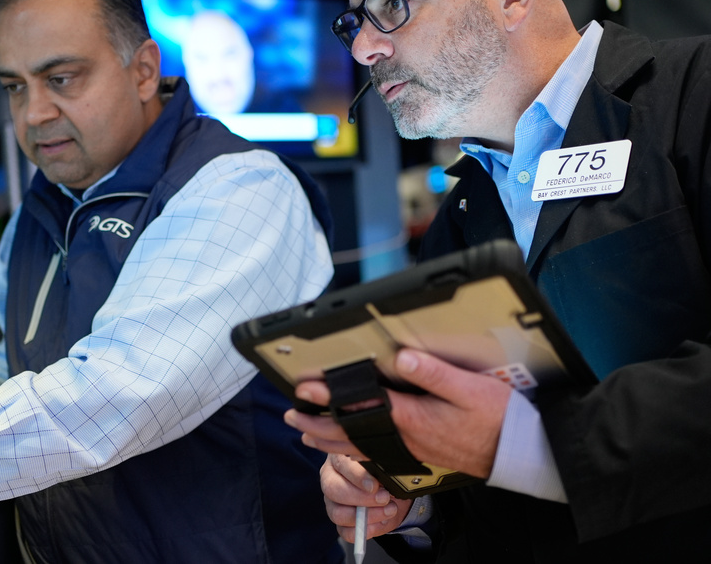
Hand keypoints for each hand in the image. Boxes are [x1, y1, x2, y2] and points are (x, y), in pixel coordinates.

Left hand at [286, 348, 511, 477]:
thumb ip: (434, 373)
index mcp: (414, 417)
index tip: (306, 389)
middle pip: (352, 432)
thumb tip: (402, 357)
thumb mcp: (470, 388)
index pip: (362, 405)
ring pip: (361, 445)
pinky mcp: (418, 452)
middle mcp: (406, 436)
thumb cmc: (497, 418)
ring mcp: (411, 447)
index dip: (330, 397)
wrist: (517, 451)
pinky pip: (376, 452)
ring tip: (306, 432)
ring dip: (330, 438)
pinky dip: (353, 449)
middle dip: (318, 422)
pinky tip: (345, 447)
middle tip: (292, 415)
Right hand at [321, 453, 411, 540]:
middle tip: (384, 498)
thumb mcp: (382, 464)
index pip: (341, 465)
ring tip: (388, 510)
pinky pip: (345, 532)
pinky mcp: (339, 520)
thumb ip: (378, 468)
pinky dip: (365, 531)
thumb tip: (380, 481)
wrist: (390, 488)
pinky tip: (382, 522)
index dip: (357, 476)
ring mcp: (331, 501)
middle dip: (361, 498)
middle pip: (333, 490)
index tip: (374, 485)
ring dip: (366, 516)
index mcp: (338, 457)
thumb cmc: (381, 471)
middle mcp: (330, 478)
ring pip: (337, 514)